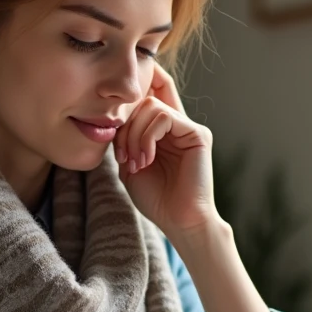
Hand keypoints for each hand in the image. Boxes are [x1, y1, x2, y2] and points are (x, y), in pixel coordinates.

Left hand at [113, 64, 215, 235]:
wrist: (178, 221)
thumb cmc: (156, 198)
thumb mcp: (130, 164)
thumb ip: (124, 138)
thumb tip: (115, 116)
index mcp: (163, 131)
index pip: (152, 92)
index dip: (135, 90)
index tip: (113, 111)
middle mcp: (178, 125)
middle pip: (144, 98)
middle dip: (125, 125)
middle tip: (123, 156)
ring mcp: (189, 128)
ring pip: (151, 105)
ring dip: (134, 134)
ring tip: (136, 162)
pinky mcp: (198, 134)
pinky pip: (164, 117)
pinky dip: (147, 137)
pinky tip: (147, 160)